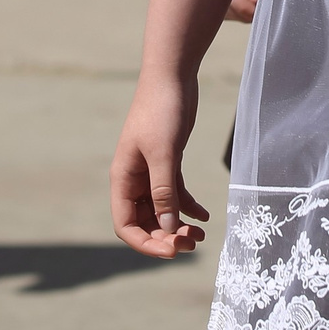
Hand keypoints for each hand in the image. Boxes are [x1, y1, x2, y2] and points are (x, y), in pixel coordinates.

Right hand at [110, 74, 207, 257]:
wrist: (172, 77)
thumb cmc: (162, 111)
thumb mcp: (164, 154)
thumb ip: (164, 193)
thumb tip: (167, 229)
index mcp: (122, 179)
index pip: (126, 224)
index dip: (145, 244)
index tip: (171, 252)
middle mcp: (134, 179)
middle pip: (145, 222)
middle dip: (166, 237)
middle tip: (192, 245)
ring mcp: (151, 172)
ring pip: (162, 211)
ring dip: (178, 226)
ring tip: (201, 236)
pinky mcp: (168, 162)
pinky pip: (176, 194)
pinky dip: (189, 207)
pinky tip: (205, 216)